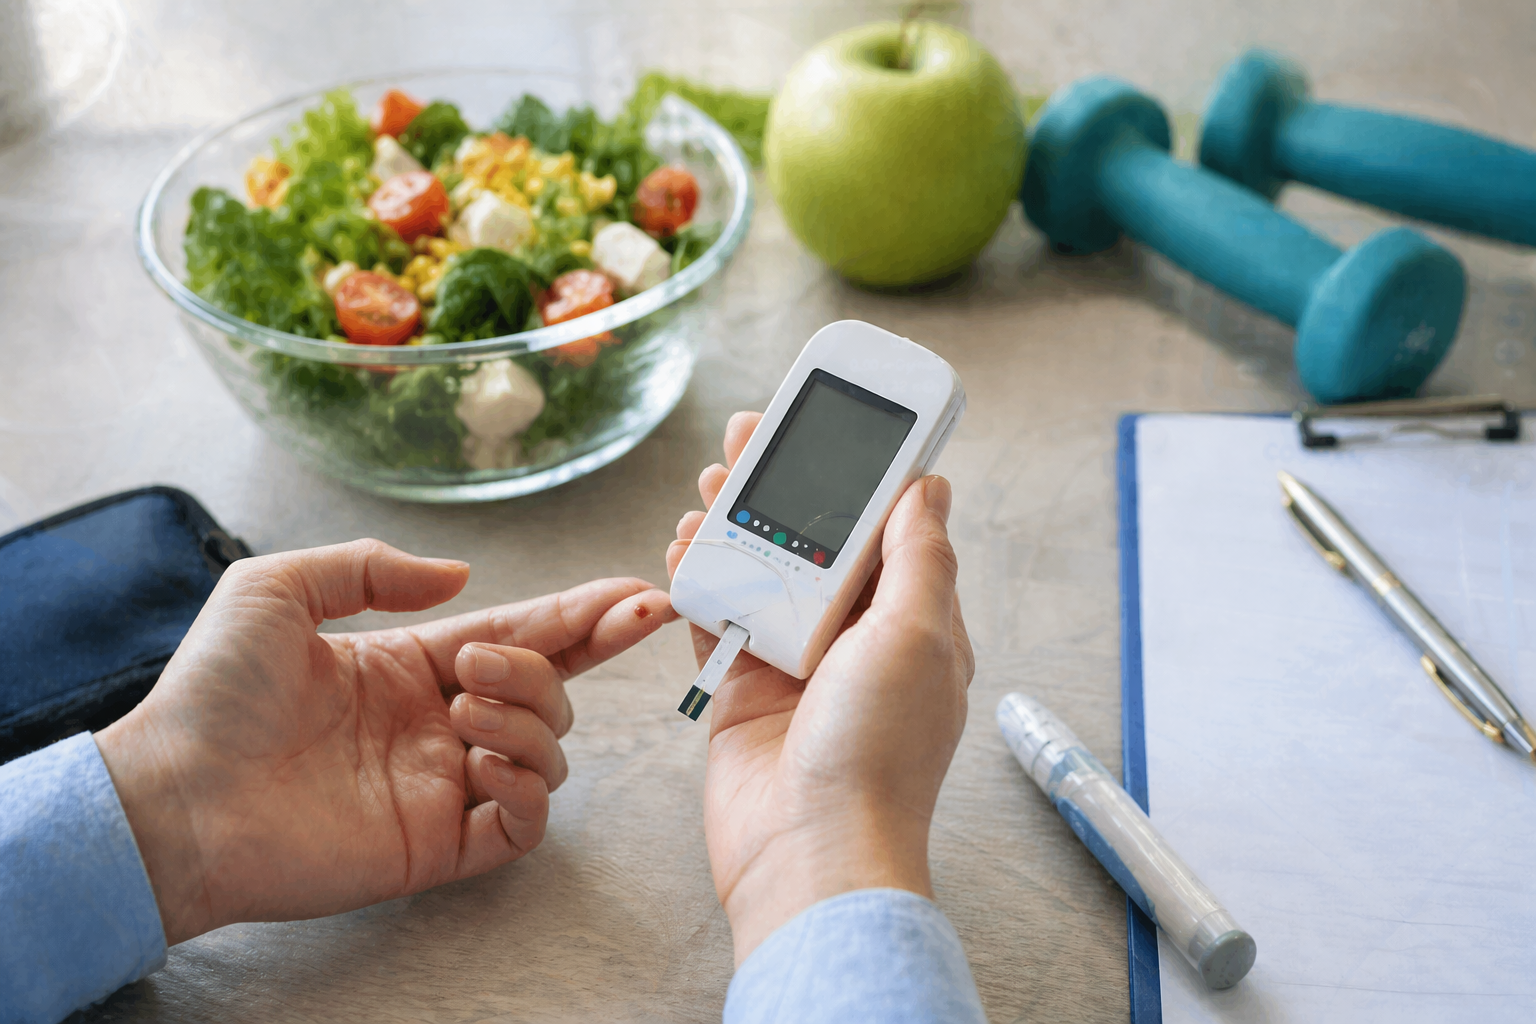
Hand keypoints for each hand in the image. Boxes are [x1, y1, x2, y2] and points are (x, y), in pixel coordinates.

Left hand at [94, 539, 674, 944]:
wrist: (174, 794)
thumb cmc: (211, 693)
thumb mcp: (278, 588)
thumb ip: (372, 568)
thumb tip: (460, 576)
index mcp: (414, 663)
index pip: (525, 633)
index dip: (586, 613)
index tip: (641, 592)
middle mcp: (442, 722)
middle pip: (552, 687)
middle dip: (563, 656)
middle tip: (481, 664)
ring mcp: (445, 785)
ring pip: (549, 750)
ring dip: (526, 718)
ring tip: (459, 710)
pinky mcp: (440, 845)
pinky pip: (526, 823)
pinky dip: (523, 787)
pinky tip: (477, 762)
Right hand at [667, 412, 974, 962]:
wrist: (809, 853)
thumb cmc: (877, 756)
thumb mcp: (916, 637)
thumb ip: (919, 556)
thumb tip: (931, 486)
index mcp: (913, 623)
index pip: (886, 528)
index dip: (857, 473)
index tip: (832, 425)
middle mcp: (857, 639)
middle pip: (815, 540)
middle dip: (782, 483)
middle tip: (749, 435)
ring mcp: (799, 663)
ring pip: (763, 569)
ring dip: (735, 522)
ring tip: (710, 481)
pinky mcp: (747, 687)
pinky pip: (721, 614)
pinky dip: (702, 576)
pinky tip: (686, 544)